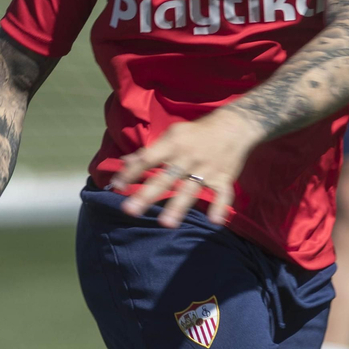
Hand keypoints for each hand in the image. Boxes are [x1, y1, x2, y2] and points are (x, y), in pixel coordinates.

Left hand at [111, 108, 266, 228]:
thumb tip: (125, 162)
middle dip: (147, 195)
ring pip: (191, 189)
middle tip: (130, 211)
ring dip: (178, 206)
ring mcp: (207, 169)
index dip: (131, 172)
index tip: (116, 186)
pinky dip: (220, 207)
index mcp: (172, 145)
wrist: (233, 125)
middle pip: (165, 177)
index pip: (147, 158)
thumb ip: (149, 152)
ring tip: (165, 224)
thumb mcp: (171, 136)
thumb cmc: (195, 133)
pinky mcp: (225, 178)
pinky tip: (214, 221)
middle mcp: (188, 157)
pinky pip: (223, 194)